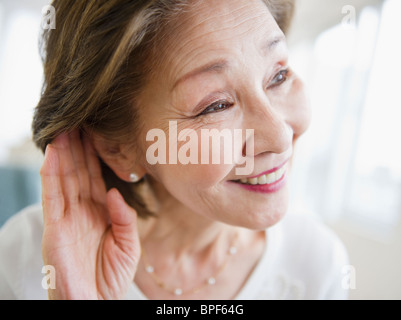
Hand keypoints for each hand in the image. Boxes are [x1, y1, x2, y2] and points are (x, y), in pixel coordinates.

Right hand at [40, 130, 140, 299]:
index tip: (97, 132)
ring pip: (64, 178)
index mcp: (100, 212)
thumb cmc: (111, 278)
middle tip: (78, 120)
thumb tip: (116, 192)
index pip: (97, 177)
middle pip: (79, 172)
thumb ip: (125, 217)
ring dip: (63, 153)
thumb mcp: (129, 246)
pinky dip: (51, 175)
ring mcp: (67, 218)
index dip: (96, 156)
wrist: (95, 304)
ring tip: (64, 129)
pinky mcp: (55, 228)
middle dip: (78, 147)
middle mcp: (82, 210)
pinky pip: (52, 196)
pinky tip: (53, 155)